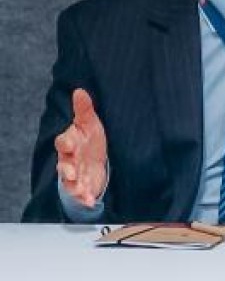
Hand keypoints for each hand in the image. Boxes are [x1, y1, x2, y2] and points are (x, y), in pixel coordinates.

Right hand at [54, 89, 107, 207]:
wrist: (94, 159)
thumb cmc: (89, 139)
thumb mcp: (89, 123)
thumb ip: (84, 109)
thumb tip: (80, 91)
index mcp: (70, 142)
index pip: (63, 142)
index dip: (65, 142)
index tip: (69, 142)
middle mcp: (69, 159)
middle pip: (64, 163)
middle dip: (67, 168)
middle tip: (71, 171)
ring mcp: (74, 174)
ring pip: (70, 181)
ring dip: (74, 185)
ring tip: (81, 189)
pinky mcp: (81, 186)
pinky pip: (80, 193)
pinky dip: (84, 197)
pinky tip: (90, 200)